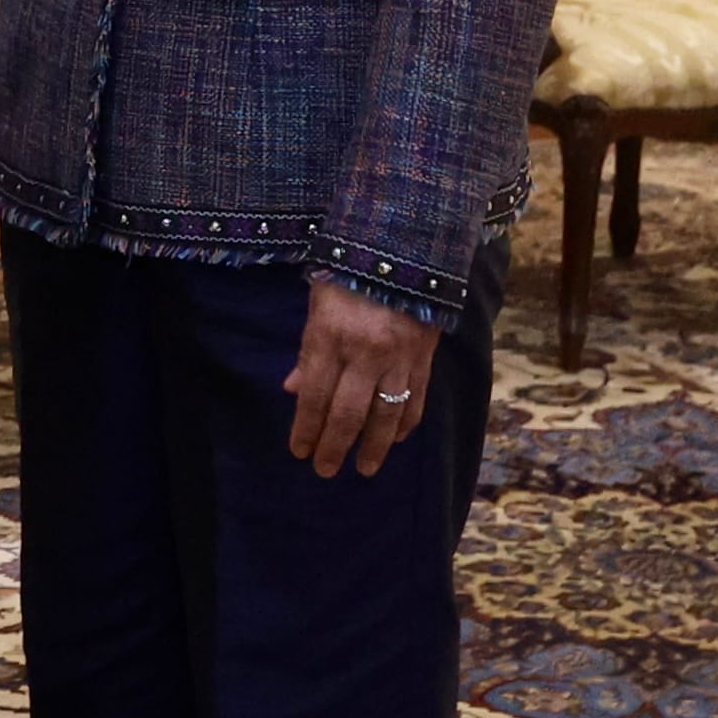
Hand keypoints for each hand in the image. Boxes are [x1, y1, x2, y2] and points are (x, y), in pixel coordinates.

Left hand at [281, 276, 438, 477]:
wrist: (404, 246)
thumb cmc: (348, 271)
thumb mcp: (317, 304)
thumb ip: (308, 351)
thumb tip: (293, 390)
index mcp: (330, 335)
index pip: (314, 396)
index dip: (306, 428)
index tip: (299, 451)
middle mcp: (365, 351)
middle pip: (348, 413)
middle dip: (334, 446)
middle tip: (325, 470)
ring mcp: (399, 356)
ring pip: (385, 414)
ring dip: (373, 446)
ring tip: (364, 468)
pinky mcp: (424, 356)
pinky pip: (416, 399)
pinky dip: (406, 424)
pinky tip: (396, 440)